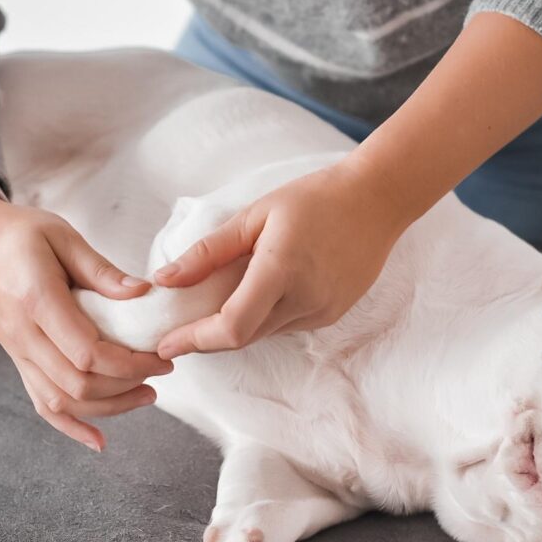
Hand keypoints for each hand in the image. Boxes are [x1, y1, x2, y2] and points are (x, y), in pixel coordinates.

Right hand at [0, 156, 170, 451]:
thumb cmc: (18, 232)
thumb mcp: (63, 236)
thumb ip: (102, 270)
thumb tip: (143, 293)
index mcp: (37, 301)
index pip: (88, 353)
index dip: (130, 364)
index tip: (161, 355)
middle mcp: (23, 335)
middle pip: (78, 384)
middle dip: (128, 385)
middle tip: (163, 369)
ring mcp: (17, 352)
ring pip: (62, 400)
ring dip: (109, 406)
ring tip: (147, 394)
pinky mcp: (17, 359)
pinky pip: (41, 403)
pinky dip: (70, 425)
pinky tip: (98, 440)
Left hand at [154, 161, 408, 357]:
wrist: (377, 200)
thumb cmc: (314, 199)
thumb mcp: (254, 215)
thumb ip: (208, 252)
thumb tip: (165, 280)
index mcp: (280, 271)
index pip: (232, 327)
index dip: (195, 341)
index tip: (166, 343)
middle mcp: (304, 300)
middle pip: (243, 338)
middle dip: (207, 338)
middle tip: (178, 328)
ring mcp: (322, 312)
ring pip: (264, 334)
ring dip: (235, 327)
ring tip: (215, 305)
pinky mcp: (332, 314)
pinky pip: (286, 326)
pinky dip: (263, 317)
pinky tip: (260, 293)